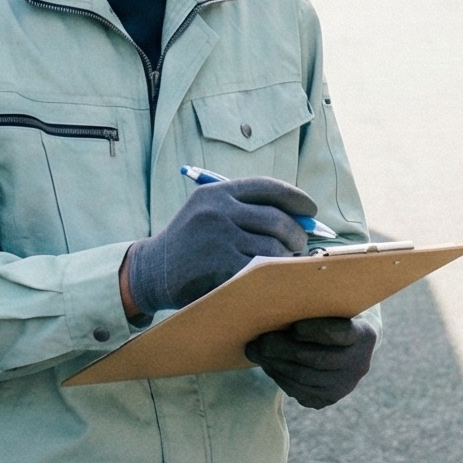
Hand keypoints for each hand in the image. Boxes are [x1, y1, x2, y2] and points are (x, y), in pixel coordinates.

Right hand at [121, 177, 314, 315]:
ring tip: (284, 261)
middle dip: (297, 233)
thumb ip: (246, 209)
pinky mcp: (219, 266)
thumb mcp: (209, 212)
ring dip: (286, 256)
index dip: (296, 197)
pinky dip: (272, 272)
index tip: (311, 209)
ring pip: (274, 246)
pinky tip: (271, 275)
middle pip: (277, 218)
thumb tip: (301, 216)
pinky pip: (261, 267)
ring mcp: (218, 238)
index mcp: (217, 192)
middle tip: (300, 243)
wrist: (151, 270)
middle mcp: (218, 210)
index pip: (268, 187)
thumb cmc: (190, 242)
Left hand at [246, 316, 376, 408]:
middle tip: (260, 342)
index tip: (294, 326)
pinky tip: (268, 365)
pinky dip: (280, 378)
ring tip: (257, 353)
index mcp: (364, 335)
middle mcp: (359, 364)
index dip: (317, 331)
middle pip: (318, 359)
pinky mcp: (329, 398)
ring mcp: (345, 385)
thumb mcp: (330, 308)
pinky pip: (300, 392)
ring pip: (306, 379)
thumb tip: (272, 308)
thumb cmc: (331, 317)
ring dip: (276, 366)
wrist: (346, 346)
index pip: (341, 333)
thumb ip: (312, 309)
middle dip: (283, 350)